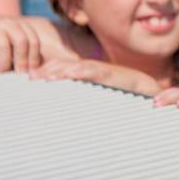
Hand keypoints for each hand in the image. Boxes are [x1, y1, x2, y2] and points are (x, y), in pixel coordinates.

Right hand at [0, 17, 42, 71]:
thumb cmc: (3, 42)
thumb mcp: (17, 42)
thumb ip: (27, 52)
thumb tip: (35, 72)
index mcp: (23, 24)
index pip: (34, 40)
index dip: (34, 57)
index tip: (33, 71)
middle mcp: (10, 23)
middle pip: (21, 41)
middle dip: (22, 60)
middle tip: (21, 73)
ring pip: (4, 46)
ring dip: (6, 62)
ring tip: (5, 70)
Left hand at [30, 59, 160, 95]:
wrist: (149, 91)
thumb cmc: (124, 96)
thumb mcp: (99, 97)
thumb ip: (84, 98)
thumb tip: (64, 114)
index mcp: (87, 74)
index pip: (62, 68)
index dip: (46, 71)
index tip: (30, 79)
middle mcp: (93, 69)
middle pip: (64, 65)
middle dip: (47, 70)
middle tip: (30, 78)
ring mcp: (102, 71)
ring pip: (76, 67)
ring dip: (59, 70)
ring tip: (44, 77)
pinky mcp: (113, 75)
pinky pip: (94, 71)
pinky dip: (81, 72)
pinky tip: (69, 75)